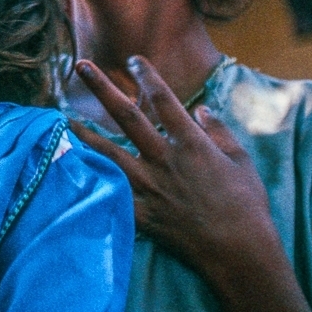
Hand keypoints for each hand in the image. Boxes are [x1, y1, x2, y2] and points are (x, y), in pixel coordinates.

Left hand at [72, 56, 275, 272]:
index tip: (134, 60)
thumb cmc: (247, 205)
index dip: (147, 76)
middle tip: (82, 65)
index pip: (163, 100)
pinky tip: (75, 169)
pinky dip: (91, 179)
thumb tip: (202, 109)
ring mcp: (149, 186)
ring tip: (64, 118)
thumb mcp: (240, 161)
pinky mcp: (141, 213)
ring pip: (108, 152)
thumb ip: (219, 131)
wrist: (239, 252)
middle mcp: (164, 159)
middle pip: (126, 116)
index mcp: (191, 143)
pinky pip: (110, 191)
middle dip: (102, 88)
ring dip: (84, 133)